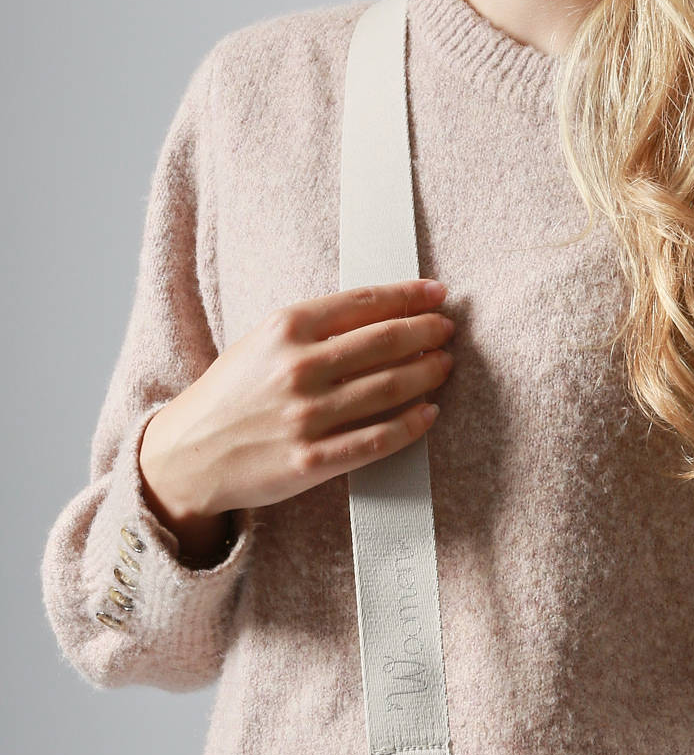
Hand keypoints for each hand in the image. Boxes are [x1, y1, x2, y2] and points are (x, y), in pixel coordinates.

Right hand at [138, 279, 457, 548]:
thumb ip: (312, 328)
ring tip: (444, 365)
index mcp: (285, 329)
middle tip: (446, 330)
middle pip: (386, 342)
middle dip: (427, 332)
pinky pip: (378, 440)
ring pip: (390, 389)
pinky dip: (411, 425)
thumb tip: (379, 314)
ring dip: (427, 374)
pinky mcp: (313, 460)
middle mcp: (298, 369)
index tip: (437, 294)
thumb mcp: (260, 343)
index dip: (409, 296)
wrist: (187, 454)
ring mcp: (307, 416)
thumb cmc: (229, 395)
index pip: (364, 303)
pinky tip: (429, 413)